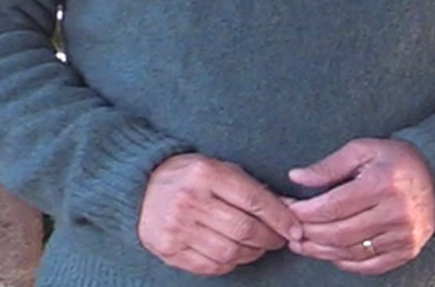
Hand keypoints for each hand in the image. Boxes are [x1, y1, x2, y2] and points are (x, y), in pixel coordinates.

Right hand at [138, 153, 302, 275]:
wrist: (139, 187)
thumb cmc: (187, 176)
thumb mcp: (217, 168)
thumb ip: (249, 188)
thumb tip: (288, 209)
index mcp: (205, 173)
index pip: (254, 200)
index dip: (280, 218)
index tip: (295, 228)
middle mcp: (190, 200)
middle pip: (244, 230)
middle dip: (269, 238)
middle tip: (278, 238)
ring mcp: (177, 227)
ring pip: (230, 252)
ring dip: (252, 253)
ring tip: (257, 246)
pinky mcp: (169, 249)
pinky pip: (211, 266)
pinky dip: (230, 264)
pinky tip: (235, 254)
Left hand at [284, 138, 434, 274]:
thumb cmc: (395, 160)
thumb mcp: (363, 150)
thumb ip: (329, 166)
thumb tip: (296, 178)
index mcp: (382, 183)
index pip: (333, 206)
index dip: (305, 212)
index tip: (288, 209)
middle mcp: (395, 212)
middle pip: (339, 232)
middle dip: (309, 234)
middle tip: (289, 231)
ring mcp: (403, 235)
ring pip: (351, 252)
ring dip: (321, 251)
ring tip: (302, 244)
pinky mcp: (407, 251)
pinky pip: (369, 265)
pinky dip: (345, 263)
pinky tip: (329, 254)